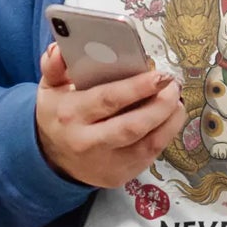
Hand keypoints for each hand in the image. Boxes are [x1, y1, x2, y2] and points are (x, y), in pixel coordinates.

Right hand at [35, 45, 187, 188]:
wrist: (52, 158)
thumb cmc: (58, 114)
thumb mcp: (50, 87)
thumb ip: (54, 65)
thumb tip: (61, 49)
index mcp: (70, 114)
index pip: (108, 99)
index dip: (138, 87)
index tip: (160, 75)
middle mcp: (87, 142)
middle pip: (132, 126)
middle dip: (161, 104)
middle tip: (174, 84)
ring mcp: (106, 163)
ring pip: (148, 143)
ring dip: (170, 119)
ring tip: (176, 99)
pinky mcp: (120, 176)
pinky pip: (151, 154)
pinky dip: (166, 133)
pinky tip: (171, 116)